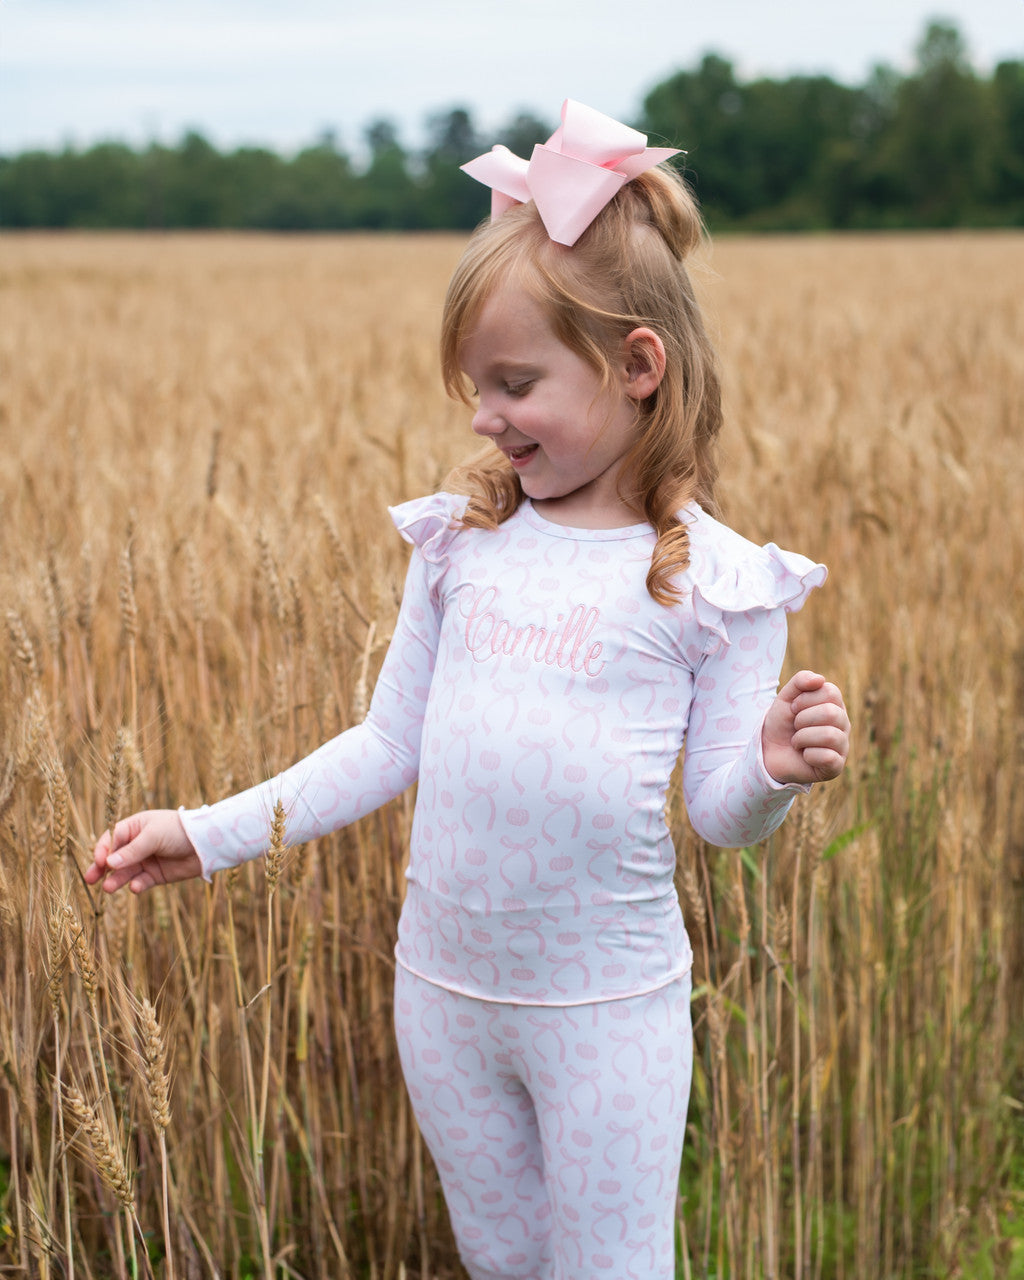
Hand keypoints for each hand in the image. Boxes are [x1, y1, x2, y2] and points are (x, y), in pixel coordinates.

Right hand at [85, 809, 201, 894]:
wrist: (206, 843)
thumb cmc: (178, 830)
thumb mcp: (153, 836)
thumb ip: (132, 851)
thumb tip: (108, 864)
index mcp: (134, 827)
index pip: (111, 839)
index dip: (103, 850)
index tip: (100, 862)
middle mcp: (137, 844)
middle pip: (114, 858)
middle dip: (101, 869)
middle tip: (90, 879)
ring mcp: (146, 860)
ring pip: (125, 872)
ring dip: (116, 880)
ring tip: (109, 888)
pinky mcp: (156, 875)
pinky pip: (141, 882)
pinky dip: (136, 885)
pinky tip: (135, 887)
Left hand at [762, 670, 849, 785]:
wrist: (768, 751)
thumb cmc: (782, 723)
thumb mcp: (786, 698)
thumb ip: (800, 681)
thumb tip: (820, 679)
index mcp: (835, 705)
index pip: (830, 692)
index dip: (805, 699)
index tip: (793, 709)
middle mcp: (843, 724)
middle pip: (831, 713)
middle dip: (802, 719)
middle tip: (795, 727)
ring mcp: (842, 746)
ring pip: (830, 735)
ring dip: (803, 737)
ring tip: (797, 742)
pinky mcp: (836, 767)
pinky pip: (828, 757)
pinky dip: (808, 755)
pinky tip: (804, 756)